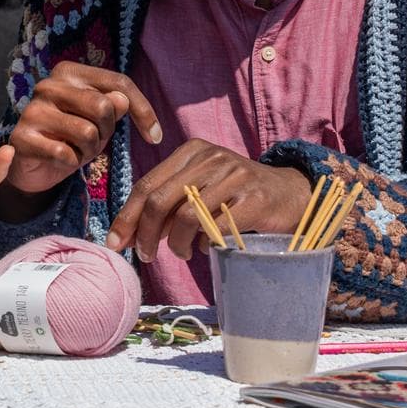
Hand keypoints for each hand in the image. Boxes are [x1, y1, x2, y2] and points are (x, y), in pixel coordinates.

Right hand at [5, 61, 161, 194]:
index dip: (143, 110)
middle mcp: (48, 85)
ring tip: (77, 150)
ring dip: (89, 150)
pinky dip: (71, 162)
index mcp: (69, 72)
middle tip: (95, 141)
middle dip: (107, 132)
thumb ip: (114, 107)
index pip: (118, 83)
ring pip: (86, 132)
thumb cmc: (70, 137)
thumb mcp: (100, 122)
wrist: (32, 165)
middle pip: (103, 107)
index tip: (156, 137)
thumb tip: (122, 100)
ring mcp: (32, 109)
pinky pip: (65, 153)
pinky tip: (60, 159)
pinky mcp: (21, 136)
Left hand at [103, 140, 310, 260]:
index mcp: (192, 151)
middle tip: (145, 256)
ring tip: (180, 253)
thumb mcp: (199, 190)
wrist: (291, 194)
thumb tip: (128, 235)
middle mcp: (211, 157)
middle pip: (160, 200)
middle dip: (144, 234)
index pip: (147, 184)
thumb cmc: (236, 196)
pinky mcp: (254, 199)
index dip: (127, 216)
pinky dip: (202, 244)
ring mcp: (234, 176)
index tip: (115, 243)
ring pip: (185, 216)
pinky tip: (204, 248)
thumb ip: (167, 205)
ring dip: (175, 244)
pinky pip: (214, 228)